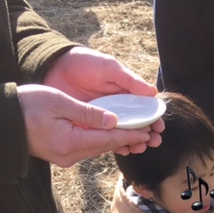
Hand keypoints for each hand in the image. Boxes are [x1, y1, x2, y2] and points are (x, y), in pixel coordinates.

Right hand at [17, 84, 161, 166]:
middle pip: (106, 147)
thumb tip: (114, 120)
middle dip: (128, 140)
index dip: (130, 135)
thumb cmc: (25, 105)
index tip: (148, 131)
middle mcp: (70, 155)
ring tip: (137, 136)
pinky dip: (101, 141)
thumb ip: (87, 113)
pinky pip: (87, 148)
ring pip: (98, 148)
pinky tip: (112, 135)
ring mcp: (66, 158)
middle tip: (150, 134)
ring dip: (116, 141)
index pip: (108, 140)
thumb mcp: (57, 102)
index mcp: (70, 142)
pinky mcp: (62, 155)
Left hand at [42, 46, 164, 152]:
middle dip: (148, 134)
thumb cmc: (83, 62)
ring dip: (134, 142)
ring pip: (124, 134)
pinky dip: (116, 145)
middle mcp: (118, 107)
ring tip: (140, 148)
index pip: (145, 109)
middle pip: (138, 124)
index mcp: (126, 93)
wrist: (53, 68)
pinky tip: (124, 150)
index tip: (159, 128)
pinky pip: (106, 139)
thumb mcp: (108, 68)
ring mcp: (105, 118)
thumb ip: (129, 80)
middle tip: (154, 142)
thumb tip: (153, 92)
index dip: (154, 119)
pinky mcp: (91, 126)